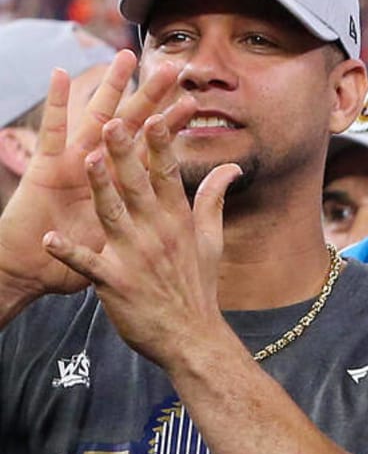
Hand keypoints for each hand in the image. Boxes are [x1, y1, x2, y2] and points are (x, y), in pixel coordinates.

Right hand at [0, 53, 191, 302]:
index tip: (193, 101)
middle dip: (150, 97)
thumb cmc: (78, 261)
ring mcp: (72, 162)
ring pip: (96, 118)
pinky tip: (60, 74)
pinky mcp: (45, 167)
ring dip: (110, 87)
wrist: (31, 273)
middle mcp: (98, 167)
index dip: (170, 126)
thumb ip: (147, 222)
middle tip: (171, 68)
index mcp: (120, 184)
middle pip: (130, 125)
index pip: (152, 148)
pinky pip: (50, 131)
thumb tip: (176, 216)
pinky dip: (55, 103)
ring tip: (126, 58)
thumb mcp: (123, 241)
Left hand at [42, 110, 239, 369]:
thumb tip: (231, 169)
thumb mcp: (211, 240)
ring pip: (113, 215)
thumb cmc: (198, 286)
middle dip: (125, 153)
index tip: (154, 116)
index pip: (168, 175)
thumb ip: (213, 200)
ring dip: (99, 188)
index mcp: (178, 221)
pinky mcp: (116, 283)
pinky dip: (69, 252)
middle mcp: (158, 233)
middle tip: (113, 122)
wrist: (192, 336)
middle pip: (137, 186)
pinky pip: (88, 264)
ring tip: (84, 160)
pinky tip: (49, 238)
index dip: (160, 145)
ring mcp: (136, 257)